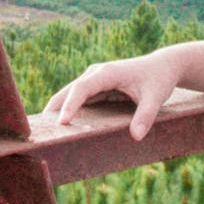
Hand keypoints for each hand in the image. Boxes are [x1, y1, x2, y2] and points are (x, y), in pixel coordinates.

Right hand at [43, 48, 187, 139]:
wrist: (163, 66)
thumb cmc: (158, 80)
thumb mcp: (155, 98)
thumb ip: (145, 116)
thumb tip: (135, 136)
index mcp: (107, 73)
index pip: (82, 88)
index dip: (71, 104)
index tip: (62, 122)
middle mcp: (96, 74)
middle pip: (69, 90)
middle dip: (54, 107)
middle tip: (40, 129)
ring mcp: (94, 80)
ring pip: (70, 94)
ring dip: (58, 109)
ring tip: (44, 130)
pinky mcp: (96, 88)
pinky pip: (78, 100)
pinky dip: (68, 111)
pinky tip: (61, 126)